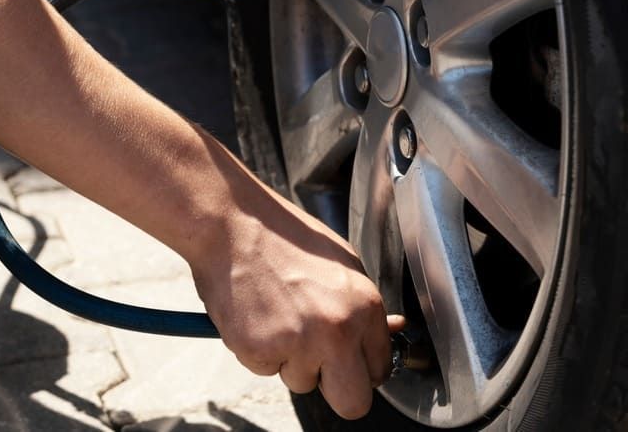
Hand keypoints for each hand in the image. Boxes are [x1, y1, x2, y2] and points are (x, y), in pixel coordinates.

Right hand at [190, 181, 404, 419]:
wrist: (235, 224)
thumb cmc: (287, 238)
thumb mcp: (344, 263)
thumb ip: (366, 307)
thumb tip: (392, 332)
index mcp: (365, 306)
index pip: (380, 370)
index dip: (361, 366)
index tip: (348, 357)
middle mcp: (337, 330)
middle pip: (353, 404)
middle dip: (337, 389)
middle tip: (319, 362)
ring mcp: (298, 344)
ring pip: (302, 383)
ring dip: (291, 360)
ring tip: (279, 315)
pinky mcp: (259, 351)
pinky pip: (265, 370)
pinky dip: (260, 350)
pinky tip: (258, 314)